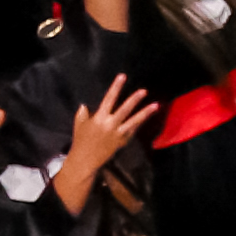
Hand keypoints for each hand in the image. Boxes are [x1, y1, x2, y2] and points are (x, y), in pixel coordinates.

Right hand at [53, 76, 158, 201]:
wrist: (85, 159)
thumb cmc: (81, 140)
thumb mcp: (79, 125)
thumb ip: (82, 114)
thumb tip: (84, 105)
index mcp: (98, 118)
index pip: (109, 99)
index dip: (116, 87)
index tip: (123, 76)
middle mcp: (109, 124)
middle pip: (124, 109)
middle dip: (134, 99)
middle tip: (144, 91)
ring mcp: (117, 133)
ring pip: (134, 121)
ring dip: (145, 113)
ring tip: (156, 105)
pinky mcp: (123, 141)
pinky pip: (133, 130)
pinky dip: (140, 123)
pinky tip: (149, 116)